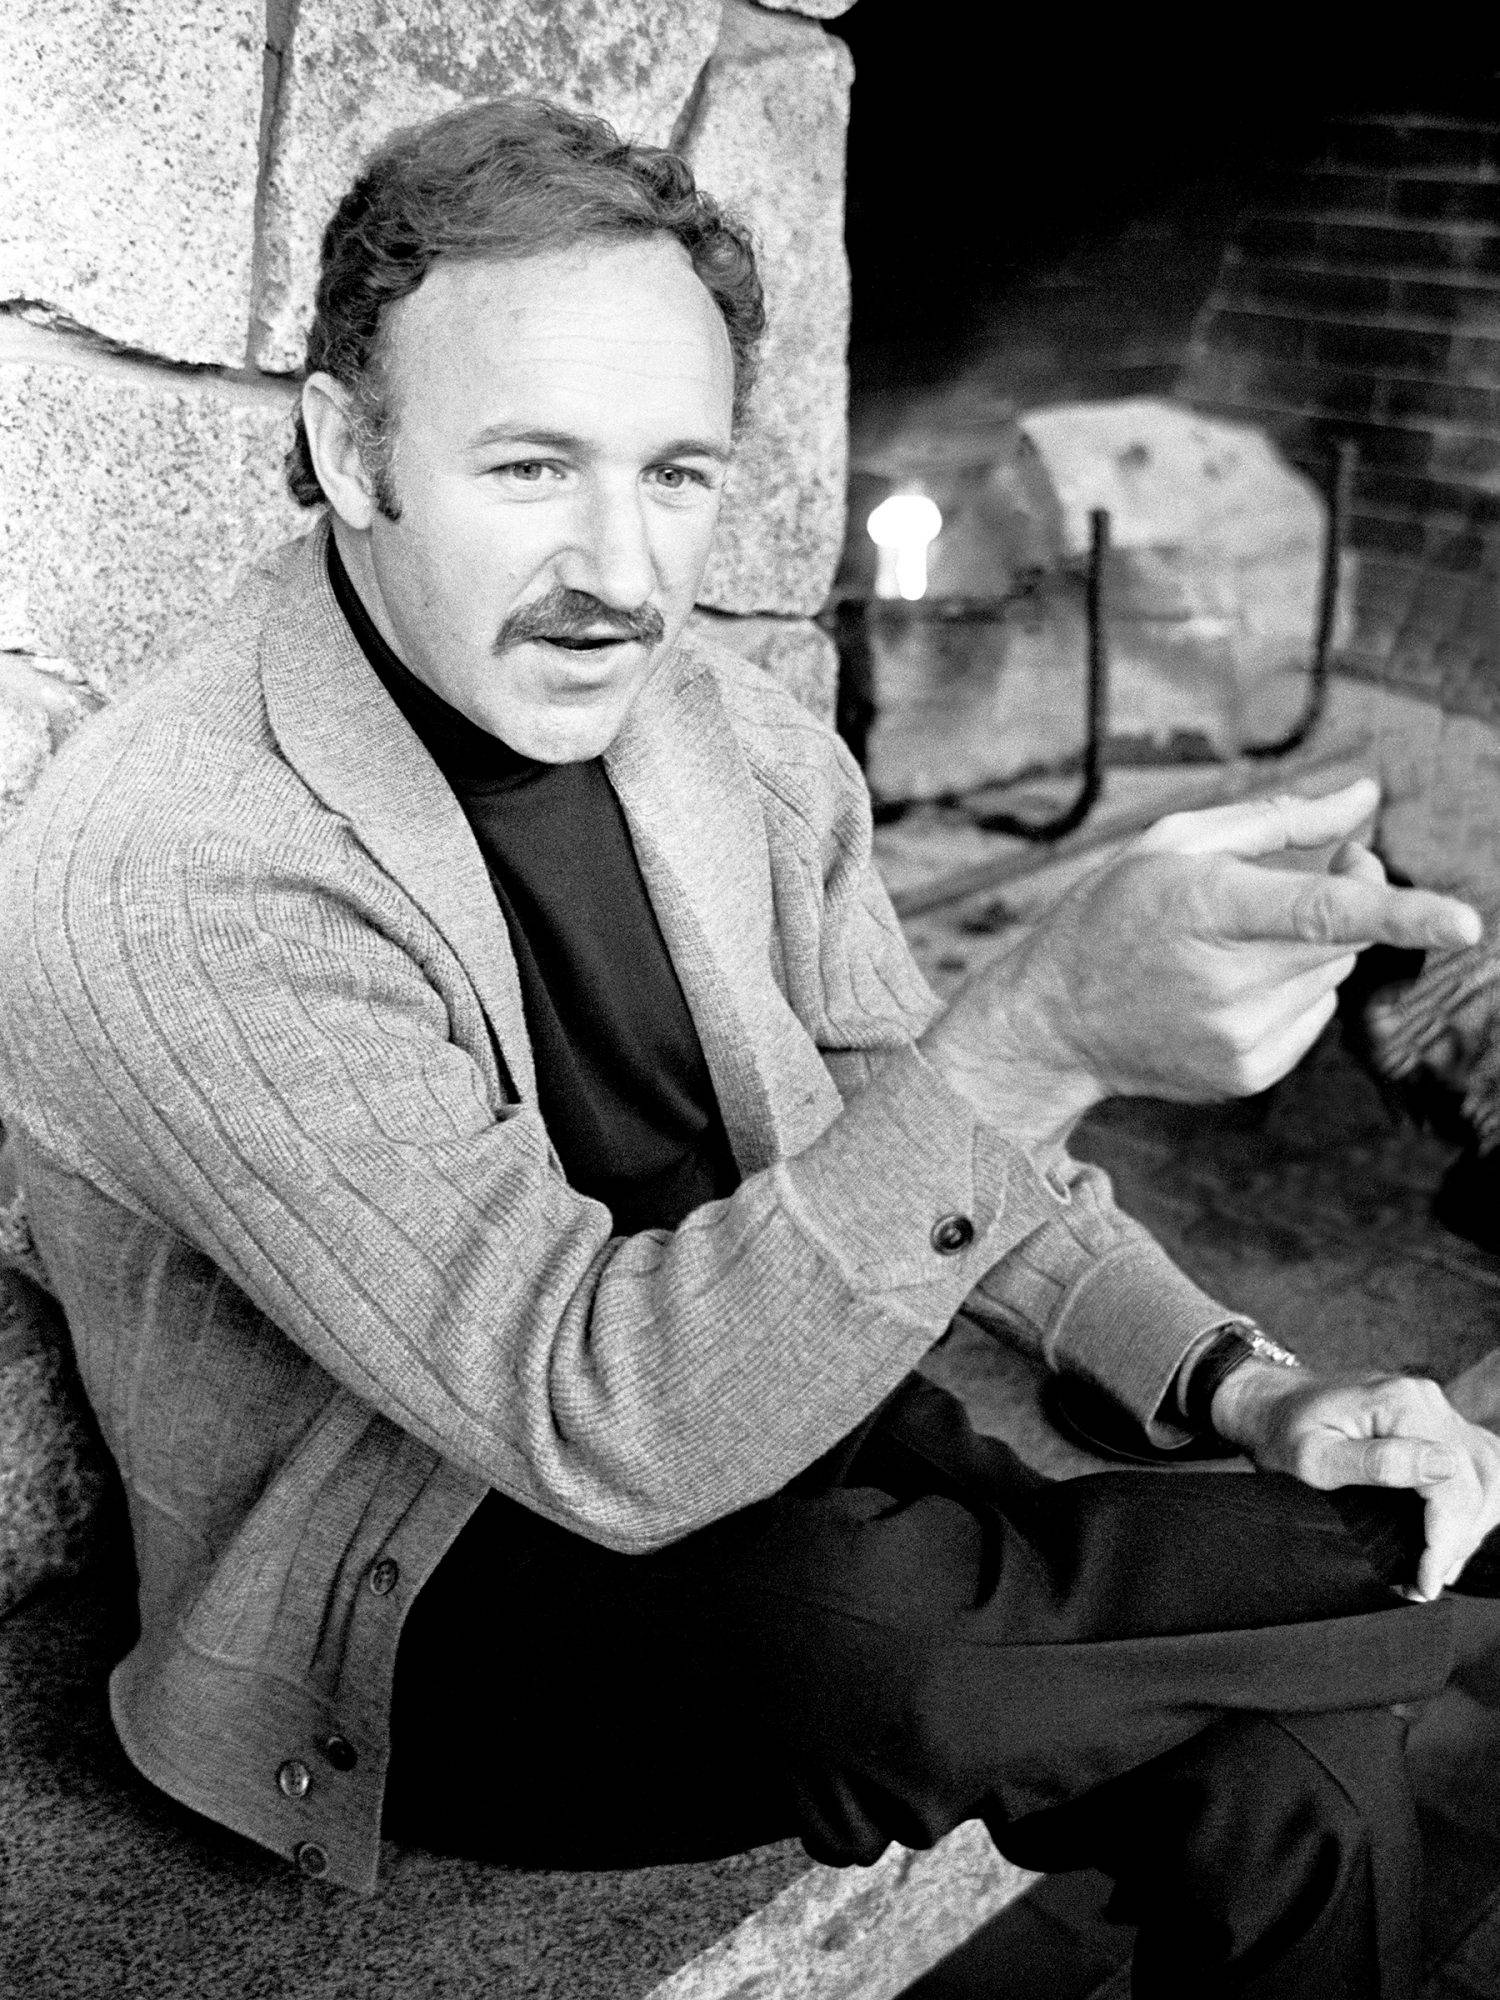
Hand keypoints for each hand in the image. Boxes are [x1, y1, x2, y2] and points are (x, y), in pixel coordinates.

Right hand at [920, 778, 1480, 1149]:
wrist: (1053, 1022)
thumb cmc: (1113, 913)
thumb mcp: (1172, 843)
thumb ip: (1279, 818)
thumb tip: (1366, 798)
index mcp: (1203, 909)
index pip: (1319, 912)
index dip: (1399, 912)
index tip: (1465, 923)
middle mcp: (1224, 981)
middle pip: (1343, 934)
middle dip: (1347, 897)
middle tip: (1300, 876)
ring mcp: (1237, 1037)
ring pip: (1333, 973)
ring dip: (1308, 949)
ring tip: (1231, 946)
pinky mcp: (1247, 1073)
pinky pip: (1314, 1016)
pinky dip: (1290, 992)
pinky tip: (1227, 989)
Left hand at [1212, 1362, 1499, 1600]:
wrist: (1272, 1405)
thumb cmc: (1283, 1433)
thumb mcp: (1311, 1456)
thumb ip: (1375, 1463)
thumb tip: (1442, 1469)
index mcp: (1400, 1403)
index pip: (1454, 1479)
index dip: (1446, 1538)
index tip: (1425, 1581)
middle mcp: (1426, 1400)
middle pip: (1478, 1480)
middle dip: (1458, 1540)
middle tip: (1426, 1582)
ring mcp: (1433, 1408)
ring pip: (1486, 1474)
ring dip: (1471, 1525)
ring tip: (1437, 1566)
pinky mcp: (1434, 1422)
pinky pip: (1476, 1466)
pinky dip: (1472, 1505)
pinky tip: (1449, 1536)